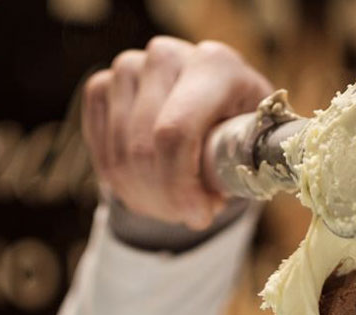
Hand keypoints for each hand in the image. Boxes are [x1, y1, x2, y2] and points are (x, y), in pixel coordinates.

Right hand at [82, 37, 272, 230]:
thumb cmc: (238, 130)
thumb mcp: (254, 147)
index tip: (200, 216)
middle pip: (143, 150)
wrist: (212, 107)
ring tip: (176, 203)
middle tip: (192, 214)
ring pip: (120, 158)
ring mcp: (128, 68)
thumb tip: (209, 201)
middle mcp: (165, 56)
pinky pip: (101, 154)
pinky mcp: (101, 86)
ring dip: (145, 197)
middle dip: (166, 199)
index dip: (181, 187)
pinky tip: (150, 187)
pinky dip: (122, 184)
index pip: (176, 133)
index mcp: (214, 65)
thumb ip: (238, 168)